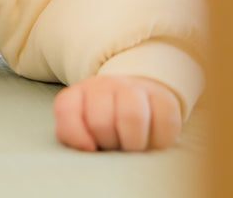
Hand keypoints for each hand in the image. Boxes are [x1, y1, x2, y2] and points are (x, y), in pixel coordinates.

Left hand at [53, 74, 182, 151]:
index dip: (76, 135)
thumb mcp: (80, 126)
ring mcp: (136, 88)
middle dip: (109, 143)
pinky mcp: (165, 99)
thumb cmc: (106, 122)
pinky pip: (165, 124)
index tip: (90, 148)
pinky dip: (159, 141)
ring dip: (133, 143)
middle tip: (116, 145)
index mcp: (80, 92)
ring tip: (133, 145)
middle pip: (101, 122)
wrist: (140, 99)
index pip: (67, 109)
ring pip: (132, 117)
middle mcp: (106, 85)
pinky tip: (153, 139)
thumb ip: (72, 134)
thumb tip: (89, 147)